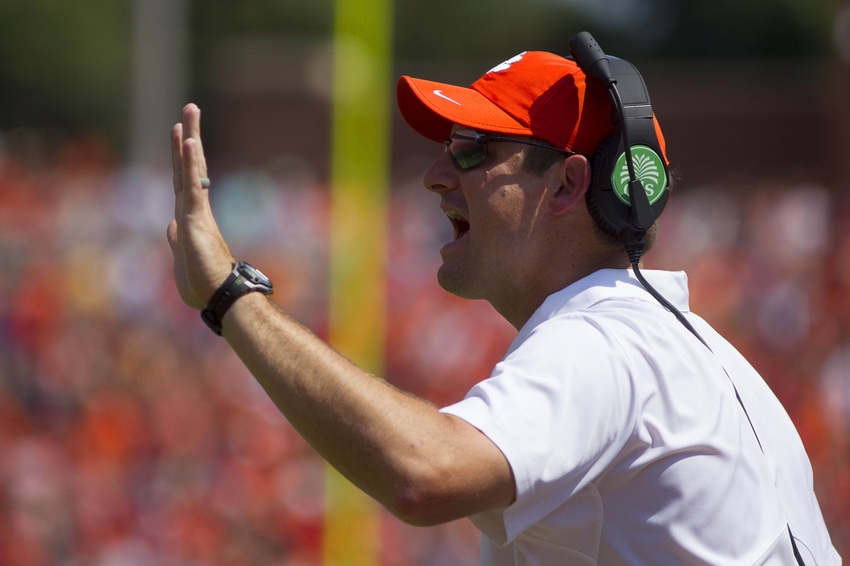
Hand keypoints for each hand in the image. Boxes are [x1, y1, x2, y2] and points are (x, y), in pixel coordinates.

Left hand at [167, 104, 235, 309]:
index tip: (182, 136)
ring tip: (190, 111)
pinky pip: (192, 184)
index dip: (183, 158)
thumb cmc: (204, 286)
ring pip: (191, 168)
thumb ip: (178, 241)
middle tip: (190, 110)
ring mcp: (196, 211)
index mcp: (191, 218)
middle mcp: (195, 209)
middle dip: (189, 137)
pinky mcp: (196, 217)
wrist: (218, 296)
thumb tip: (172, 225)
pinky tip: (189, 140)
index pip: (185, 181)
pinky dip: (190, 162)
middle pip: (190, 167)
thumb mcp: (183, 259)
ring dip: (189, 138)